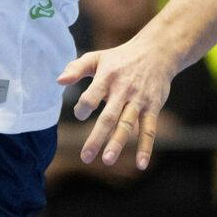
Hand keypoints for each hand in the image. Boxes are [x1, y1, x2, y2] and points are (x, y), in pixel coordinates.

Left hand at [57, 33, 179, 169]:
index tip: (79, 114)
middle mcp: (123, 90)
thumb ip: (76, 68)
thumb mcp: (97, 58)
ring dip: (117, 143)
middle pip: (108, 117)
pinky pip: (149, 129)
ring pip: (127, 125)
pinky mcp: (153, 107)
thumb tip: (58, 81)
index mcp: (106, 78)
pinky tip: (141, 164)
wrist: (157, 52)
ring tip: (107, 161)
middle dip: (96, 138)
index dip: (82, 108)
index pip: (90, 98)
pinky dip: (146, 147)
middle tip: (85, 158)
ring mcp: (139, 100)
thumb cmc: (121, 58)